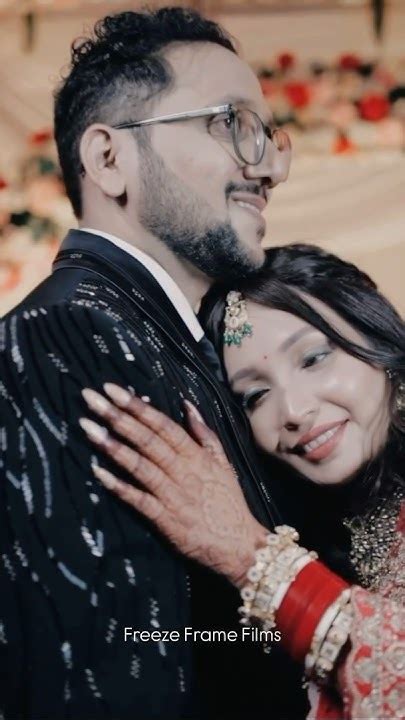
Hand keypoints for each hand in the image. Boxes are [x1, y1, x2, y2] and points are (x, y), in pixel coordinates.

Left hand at [80, 384, 267, 587]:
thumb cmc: (228, 501)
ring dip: (113, 446)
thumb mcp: (223, 462)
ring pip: (140, 466)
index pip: (163, 425)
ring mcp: (173, 495)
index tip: (112, 389)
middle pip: (147, 440)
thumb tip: (186, 404)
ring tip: (88, 428)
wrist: (239, 544)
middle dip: (118, 417)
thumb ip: (204, 433)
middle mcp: (183, 471)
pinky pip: (139, 500)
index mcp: (196, 455)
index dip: (137, 406)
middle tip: (91, 398)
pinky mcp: (165, 520)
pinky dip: (119, 486)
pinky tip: (98, 472)